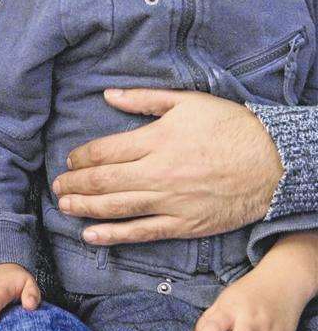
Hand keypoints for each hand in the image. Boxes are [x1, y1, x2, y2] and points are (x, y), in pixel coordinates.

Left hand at [52, 88, 281, 243]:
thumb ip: (144, 99)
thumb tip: (108, 94)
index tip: (70, 160)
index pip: (106, 151)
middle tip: (56, 186)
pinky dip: (113, 236)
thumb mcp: (187, 102)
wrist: (273, 164)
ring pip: (116, 207)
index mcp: (157, 139)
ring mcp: (170, 202)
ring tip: (64, 207)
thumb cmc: (231, 127)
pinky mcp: (183, 225)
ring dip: (85, 208)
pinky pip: (141, 232)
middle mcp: (158, 172)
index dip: (82, 157)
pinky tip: (92, 236)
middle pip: (104, 181)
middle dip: (75, 184)